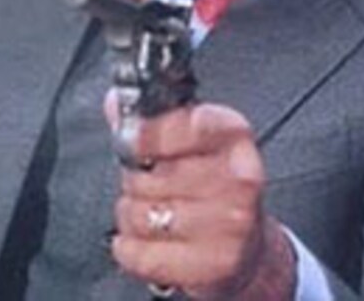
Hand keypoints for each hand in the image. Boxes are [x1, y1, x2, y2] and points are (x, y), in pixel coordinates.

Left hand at [105, 94, 295, 298]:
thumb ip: (152, 121)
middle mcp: (239, 178)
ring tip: (152, 212)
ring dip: (132, 215)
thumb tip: (116, 101)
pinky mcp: (214, 263)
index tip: (131, 139)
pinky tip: (146, 241)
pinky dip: (130, 249)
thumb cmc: (214, 187)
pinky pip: (141, 253)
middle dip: (137, 179)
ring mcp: (229, 223)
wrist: (246, 244)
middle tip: (152, 184)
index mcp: (234, 136)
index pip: (188, 124)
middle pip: (153, 173)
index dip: (150, 133)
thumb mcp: (192, 143)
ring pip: (142, 213)